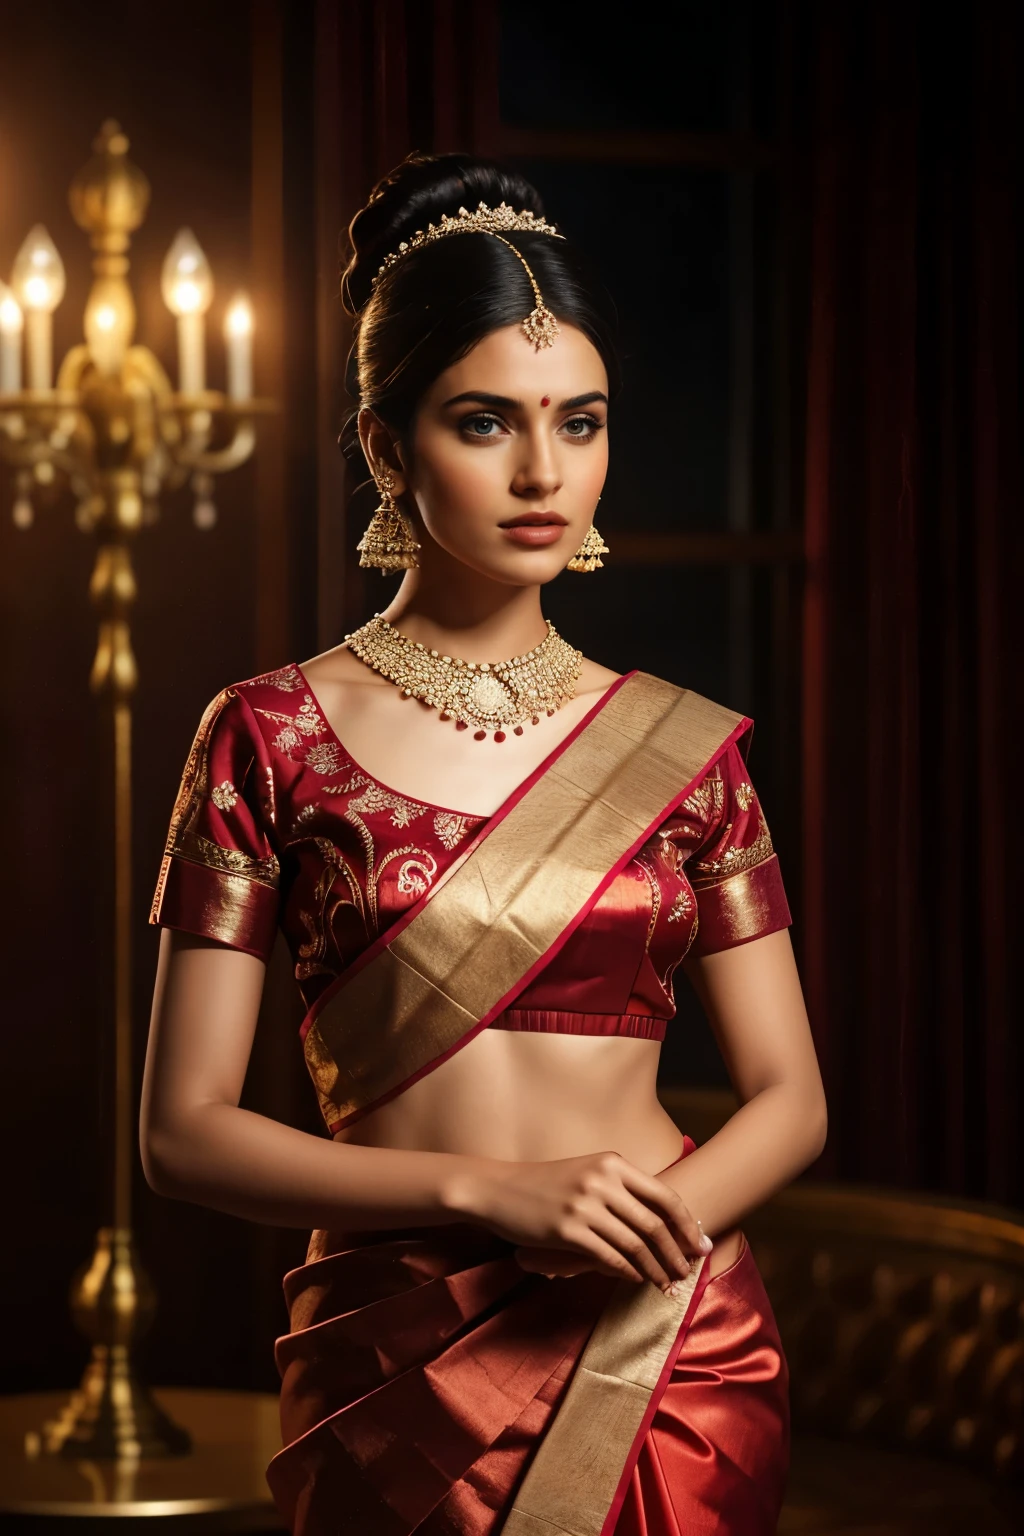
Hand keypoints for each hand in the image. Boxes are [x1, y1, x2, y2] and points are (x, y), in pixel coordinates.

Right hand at [449, 1149, 711, 1292]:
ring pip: (636, 1243)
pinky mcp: (568, 1230)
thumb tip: (658, 1219)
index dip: (688, 1223)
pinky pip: (609, 1257)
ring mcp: (585, 1204)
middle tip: (689, 1272)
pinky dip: (628, 1272)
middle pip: (655, 1223)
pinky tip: (635, 1281)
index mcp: (611, 1163)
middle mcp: (602, 1180)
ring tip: (668, 1284)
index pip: (664, 1195)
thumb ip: (619, 1188)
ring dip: (656, 1268)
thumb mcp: (586, 1172)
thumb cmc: (544, 1184)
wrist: (498, 1189)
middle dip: (677, 1252)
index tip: (702, 1245)